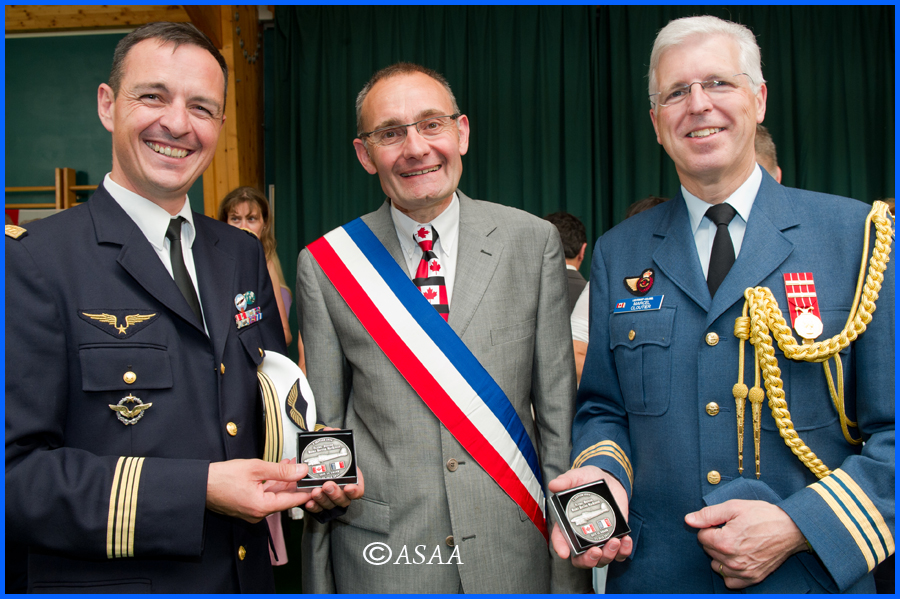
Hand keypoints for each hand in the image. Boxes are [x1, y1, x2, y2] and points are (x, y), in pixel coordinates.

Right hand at [207, 458, 311, 522]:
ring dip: (283, 481)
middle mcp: (258, 514)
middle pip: (283, 498)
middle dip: (294, 482)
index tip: (318, 484)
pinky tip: (277, 471)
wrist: (200, 485)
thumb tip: (301, 470)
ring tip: (291, 464)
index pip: (292, 501)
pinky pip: (265, 496)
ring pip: (274, 496)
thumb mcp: (256, 469)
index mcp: (261, 507)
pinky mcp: (247, 507)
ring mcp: (252, 512)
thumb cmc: (222, 478)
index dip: (306, 491)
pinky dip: (271, 484)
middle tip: (304, 468)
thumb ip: (280, 470)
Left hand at [303, 426, 364, 512]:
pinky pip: (317, 509)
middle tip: (328, 485)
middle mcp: (342, 492)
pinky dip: (313, 506)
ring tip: (316, 491)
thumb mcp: (331, 446)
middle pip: (343, 499)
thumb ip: (332, 437)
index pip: (357, 490)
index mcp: (350, 480)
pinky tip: (308, 501)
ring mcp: (330, 499)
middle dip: (335, 493)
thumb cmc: (328, 459)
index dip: (355, 491)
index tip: (349, 487)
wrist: (314, 465)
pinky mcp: (318, 504)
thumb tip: (331, 430)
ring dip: (323, 499)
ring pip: (329, 504)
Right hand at [548, 465, 632, 567]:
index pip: (561, 540)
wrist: (610, 480)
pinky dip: (623, 551)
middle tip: (595, 551)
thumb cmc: (589, 480)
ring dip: (608, 555)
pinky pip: (620, 554)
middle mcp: (583, 536)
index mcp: (568, 524)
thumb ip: (566, 481)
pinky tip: (625, 541)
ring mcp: (600, 539)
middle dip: (588, 560)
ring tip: (614, 541)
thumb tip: (554, 485)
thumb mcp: (577, 477)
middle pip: (581, 559)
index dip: (560, 548)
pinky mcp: (615, 537)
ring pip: (601, 559)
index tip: (564, 553)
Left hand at [685, 499, 806, 588]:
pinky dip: (730, 572)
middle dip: (715, 540)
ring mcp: (743, 572)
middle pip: (708, 551)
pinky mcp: (753, 578)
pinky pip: (730, 581)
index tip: (723, 523)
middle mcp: (733, 560)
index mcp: (725, 542)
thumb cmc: (763, 515)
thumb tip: (688, 520)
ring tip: (735, 544)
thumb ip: (708, 515)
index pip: (701, 537)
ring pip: (717, 566)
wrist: (791, 528)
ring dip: (721, 556)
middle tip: (732, 531)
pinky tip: (737, 559)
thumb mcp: (734, 507)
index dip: (710, 527)